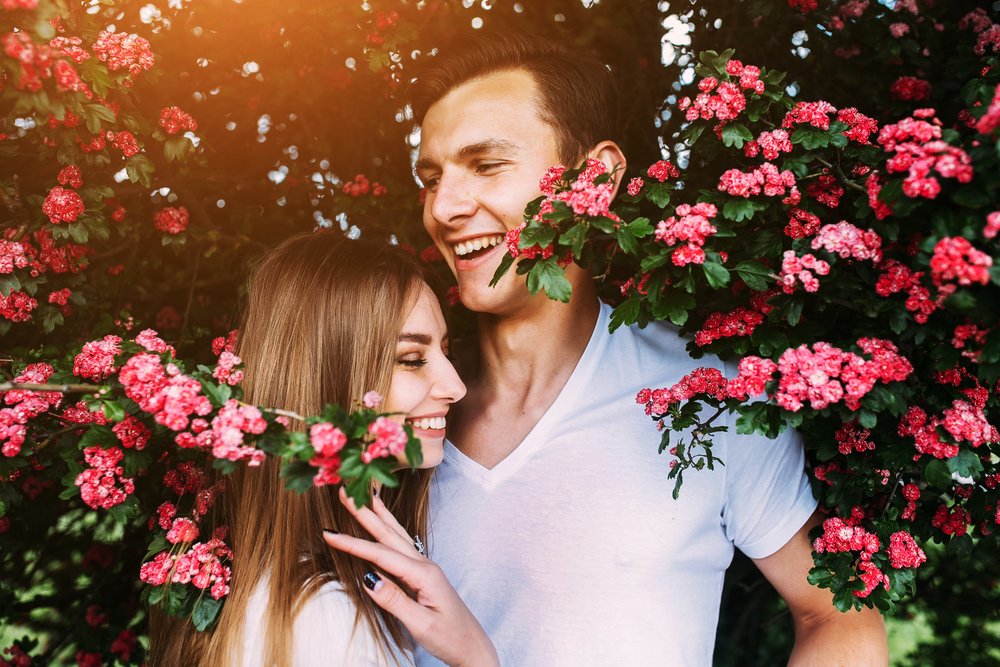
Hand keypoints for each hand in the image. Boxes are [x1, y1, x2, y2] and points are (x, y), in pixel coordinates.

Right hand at [323, 488, 499, 666]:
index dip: (354, 544)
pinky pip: (401, 546)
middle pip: (389, 534)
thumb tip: (369, 579)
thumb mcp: (422, 624)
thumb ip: (396, 601)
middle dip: (366, 513)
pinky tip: (383, 524)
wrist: (472, 646)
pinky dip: (389, 530)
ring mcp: (424, 568)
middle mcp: (424, 565)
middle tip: (346, 492)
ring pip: (396, 536)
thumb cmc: (450, 637)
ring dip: (378, 515)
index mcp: (423, 574)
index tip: (329, 533)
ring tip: (365, 496)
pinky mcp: (422, 575)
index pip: (381, 556)